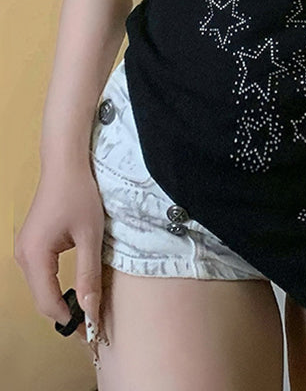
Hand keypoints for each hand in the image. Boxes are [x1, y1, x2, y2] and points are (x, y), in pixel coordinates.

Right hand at [14, 161, 105, 346]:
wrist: (65, 165)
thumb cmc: (79, 195)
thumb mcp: (90, 236)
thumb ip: (89, 274)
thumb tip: (90, 310)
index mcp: (35, 257)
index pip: (49, 303)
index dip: (70, 321)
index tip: (92, 332)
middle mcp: (23, 257)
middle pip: (41, 299)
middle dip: (64, 314)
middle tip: (92, 324)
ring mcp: (24, 250)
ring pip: (41, 288)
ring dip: (60, 300)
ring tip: (86, 309)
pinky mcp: (31, 244)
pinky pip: (41, 274)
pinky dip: (56, 286)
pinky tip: (75, 288)